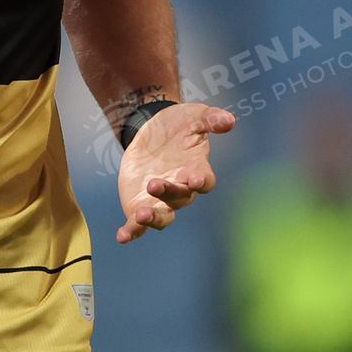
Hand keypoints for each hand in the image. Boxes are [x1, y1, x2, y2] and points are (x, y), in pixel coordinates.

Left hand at [114, 102, 234, 242]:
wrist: (149, 130)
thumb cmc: (178, 125)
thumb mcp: (193, 115)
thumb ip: (210, 118)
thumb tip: (229, 120)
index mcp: (197, 169)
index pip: (204, 181)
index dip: (201, 181)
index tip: (194, 179)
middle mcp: (181, 189)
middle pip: (180, 198)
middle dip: (169, 193)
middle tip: (155, 184)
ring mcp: (161, 200)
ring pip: (162, 217)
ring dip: (153, 218)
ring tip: (142, 215)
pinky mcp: (140, 204)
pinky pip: (138, 223)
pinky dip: (132, 231)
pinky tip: (123, 236)